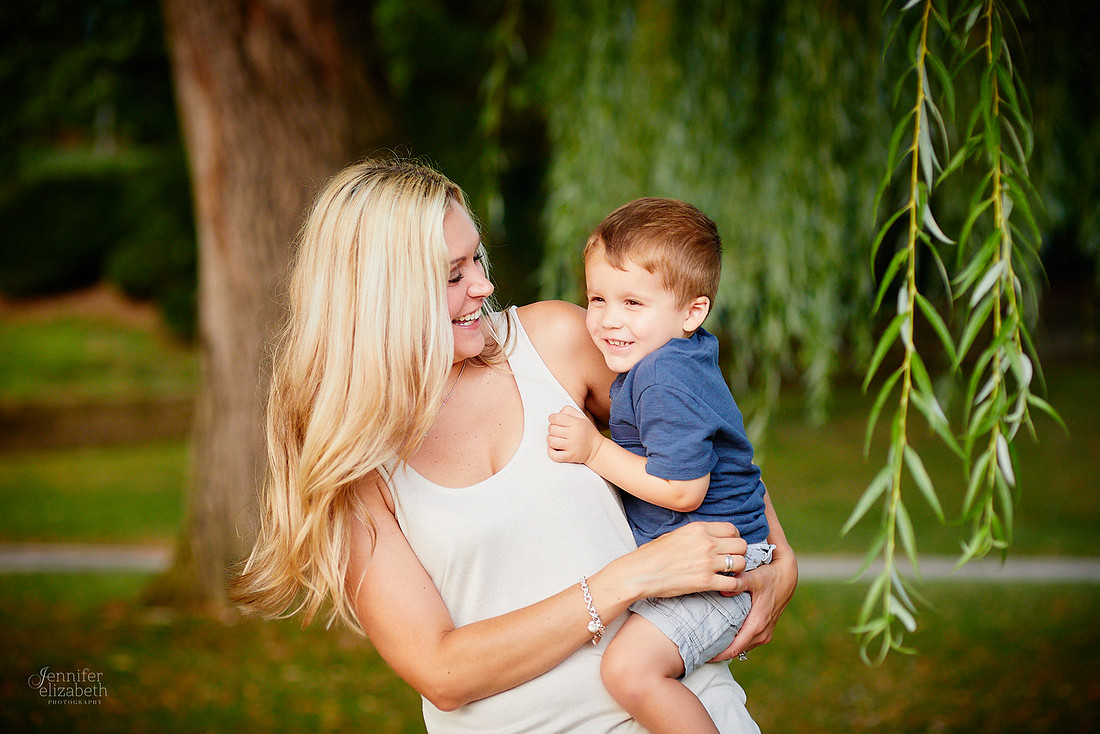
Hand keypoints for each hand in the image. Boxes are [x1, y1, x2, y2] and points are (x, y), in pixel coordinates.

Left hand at [546, 405, 603, 464]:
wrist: (597, 449)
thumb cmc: (587, 432)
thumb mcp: (582, 417)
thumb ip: (569, 410)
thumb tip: (557, 413)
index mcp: (576, 423)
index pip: (556, 418)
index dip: (552, 418)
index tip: (555, 421)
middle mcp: (574, 434)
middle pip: (552, 429)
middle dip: (551, 429)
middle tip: (557, 430)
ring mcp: (572, 446)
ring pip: (551, 441)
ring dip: (551, 440)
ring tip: (556, 439)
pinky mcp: (570, 456)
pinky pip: (554, 455)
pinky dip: (551, 451)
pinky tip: (554, 448)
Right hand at [597, 522, 748, 602]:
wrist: (639, 573)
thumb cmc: (652, 554)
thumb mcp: (675, 534)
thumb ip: (696, 534)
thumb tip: (710, 537)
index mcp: (699, 528)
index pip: (732, 529)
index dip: (734, 538)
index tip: (730, 546)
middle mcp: (706, 543)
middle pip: (741, 545)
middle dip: (739, 553)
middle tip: (732, 560)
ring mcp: (707, 562)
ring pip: (741, 563)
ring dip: (738, 569)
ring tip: (729, 573)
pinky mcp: (705, 581)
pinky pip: (734, 582)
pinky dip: (734, 585)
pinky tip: (726, 586)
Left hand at [708, 544, 797, 662]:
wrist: (787, 576)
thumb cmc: (770, 576)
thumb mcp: (755, 578)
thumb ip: (739, 583)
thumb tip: (723, 589)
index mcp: (757, 624)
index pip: (735, 648)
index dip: (718, 655)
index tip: (703, 657)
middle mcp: (762, 633)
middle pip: (737, 650)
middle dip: (719, 653)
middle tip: (699, 650)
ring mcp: (765, 633)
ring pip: (743, 647)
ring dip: (728, 648)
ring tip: (708, 645)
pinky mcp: (765, 630)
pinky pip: (748, 641)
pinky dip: (736, 642)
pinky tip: (723, 637)